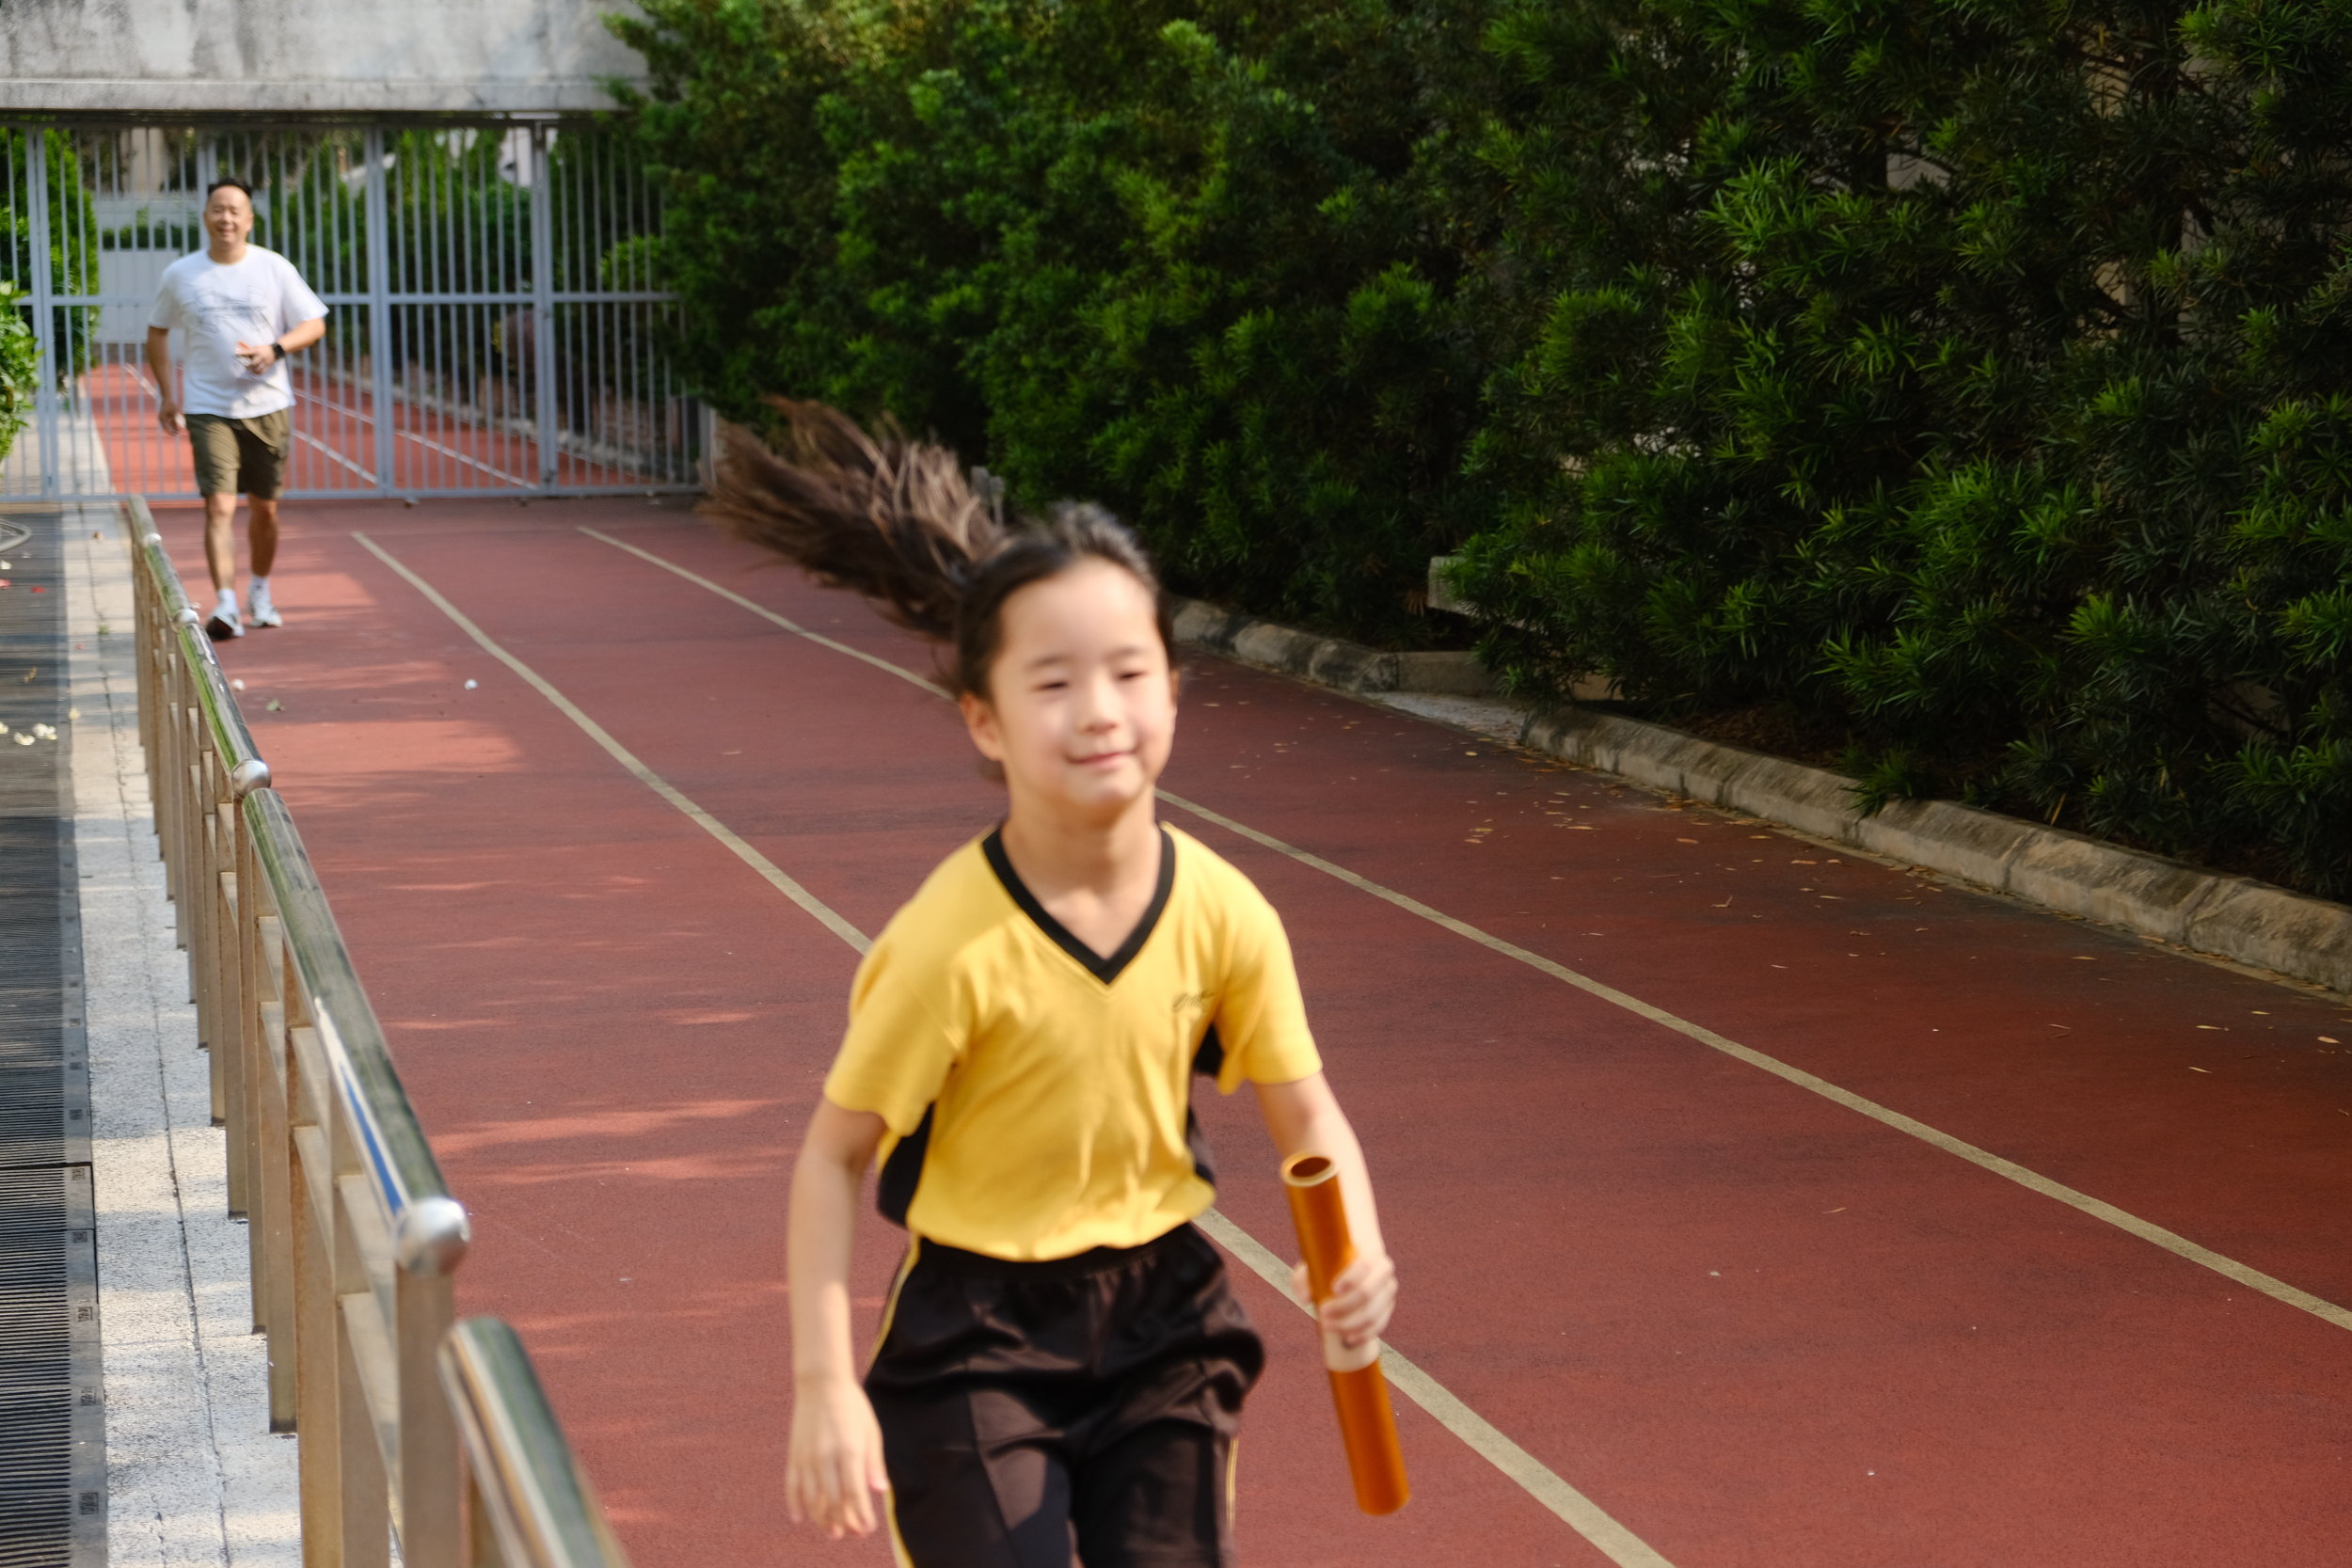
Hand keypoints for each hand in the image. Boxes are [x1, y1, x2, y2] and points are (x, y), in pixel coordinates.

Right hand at [156, 402, 183, 435]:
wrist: (167, 399)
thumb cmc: (171, 405)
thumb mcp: (175, 412)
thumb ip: (178, 419)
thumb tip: (183, 426)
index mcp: (162, 418)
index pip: (166, 427)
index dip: (170, 432)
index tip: (175, 435)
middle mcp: (162, 419)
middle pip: (166, 427)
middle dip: (172, 431)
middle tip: (177, 434)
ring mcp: (164, 418)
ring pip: (168, 425)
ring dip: (173, 429)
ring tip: (178, 432)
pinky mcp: (166, 416)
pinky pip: (169, 422)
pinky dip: (173, 425)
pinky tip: (178, 428)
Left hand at [234, 340, 277, 375]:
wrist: (275, 351)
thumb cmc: (264, 349)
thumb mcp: (257, 348)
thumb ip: (251, 351)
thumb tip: (244, 355)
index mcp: (257, 351)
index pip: (248, 352)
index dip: (242, 353)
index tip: (237, 354)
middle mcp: (260, 357)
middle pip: (253, 363)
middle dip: (248, 366)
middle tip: (246, 367)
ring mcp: (265, 362)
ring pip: (257, 369)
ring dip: (253, 371)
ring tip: (251, 371)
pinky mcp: (268, 365)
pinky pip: (263, 371)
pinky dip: (258, 373)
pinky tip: (256, 373)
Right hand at [786, 1374, 889, 1538]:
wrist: (821, 1383)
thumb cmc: (852, 1406)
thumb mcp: (871, 1431)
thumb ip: (874, 1463)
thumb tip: (880, 1491)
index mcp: (849, 1451)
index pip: (855, 1494)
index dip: (861, 1516)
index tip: (868, 1529)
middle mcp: (826, 1457)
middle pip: (832, 1502)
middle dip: (843, 1522)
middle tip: (852, 1534)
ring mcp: (807, 1457)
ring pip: (811, 1499)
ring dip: (821, 1519)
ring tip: (832, 1532)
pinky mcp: (794, 1454)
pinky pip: (792, 1486)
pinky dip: (795, 1504)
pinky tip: (800, 1518)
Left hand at [1292, 1250, 1397, 1351]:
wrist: (1346, 1268)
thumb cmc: (1327, 1264)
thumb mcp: (1312, 1264)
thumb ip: (1303, 1278)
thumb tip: (1306, 1298)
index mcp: (1369, 1249)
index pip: (1366, 1263)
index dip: (1352, 1278)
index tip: (1333, 1289)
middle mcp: (1383, 1269)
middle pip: (1369, 1291)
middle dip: (1345, 1306)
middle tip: (1323, 1312)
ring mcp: (1388, 1289)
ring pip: (1374, 1312)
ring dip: (1350, 1324)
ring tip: (1327, 1326)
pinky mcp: (1387, 1307)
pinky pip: (1379, 1324)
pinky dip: (1364, 1334)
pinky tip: (1348, 1338)